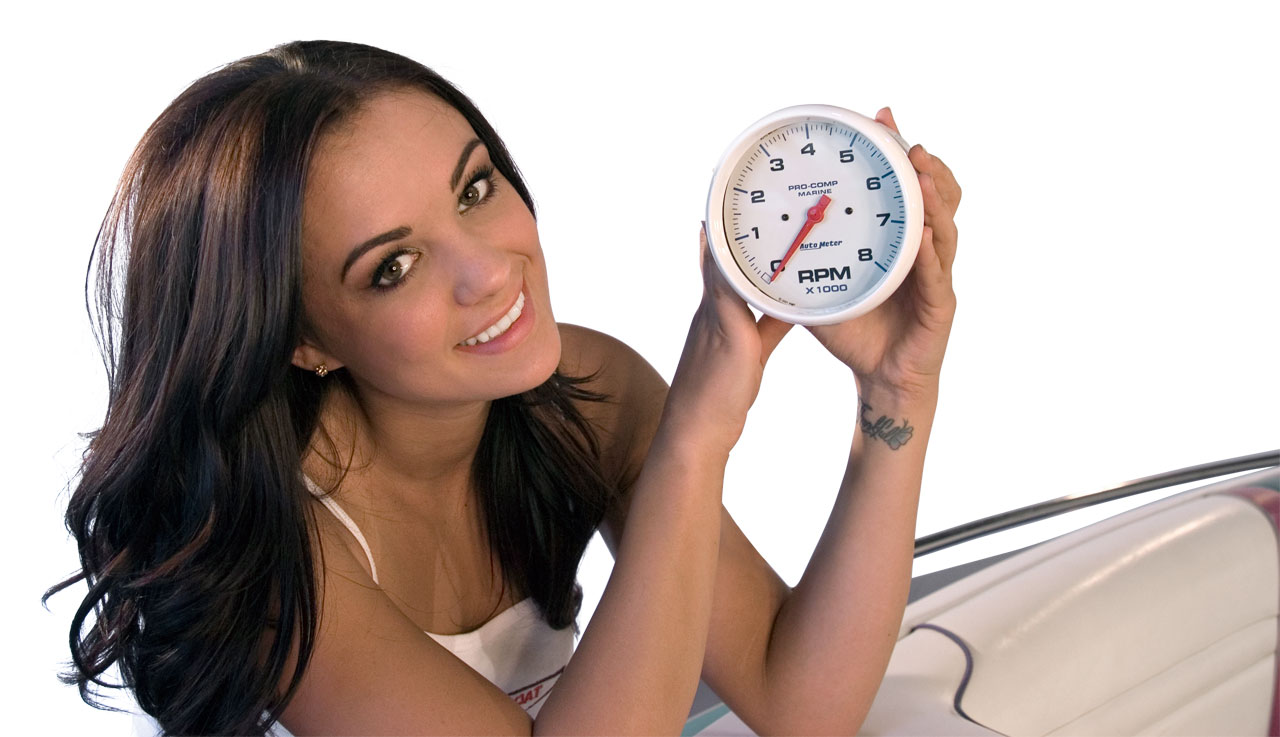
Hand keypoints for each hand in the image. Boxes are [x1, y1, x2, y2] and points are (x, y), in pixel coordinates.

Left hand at [660, 226, 793, 456]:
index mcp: (713, 305)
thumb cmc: (712, 389)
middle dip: (760, 244)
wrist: (701, 434)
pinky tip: (802, 305)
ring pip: (756, 293)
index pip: (721, 254)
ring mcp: (732, 333)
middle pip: (741, 269)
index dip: (732, 227)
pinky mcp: (744, 354)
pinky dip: (783, 310)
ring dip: (774, 274)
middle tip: (787, 218)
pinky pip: (767, 322)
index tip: (750, 198)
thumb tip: (715, 241)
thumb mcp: (726, 333)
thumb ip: (726, 291)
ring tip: (801, 252)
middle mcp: (719, 313)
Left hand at [809, 107, 960, 401]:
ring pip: (945, 228)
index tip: (884, 116)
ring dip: (934, 199)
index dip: (900, 152)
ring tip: (923, 173)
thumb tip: (756, 237)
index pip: (905, 186)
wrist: (880, 380)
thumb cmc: (856, 334)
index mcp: (900, 241)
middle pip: (937, 196)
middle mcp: (926, 251)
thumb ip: (801, 260)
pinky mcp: (941, 305)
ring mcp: (938, 276)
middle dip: (926, 164)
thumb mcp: (823, 288)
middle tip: (908, 140)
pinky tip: (926, 235)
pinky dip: (931, 254)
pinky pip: (938, 274)